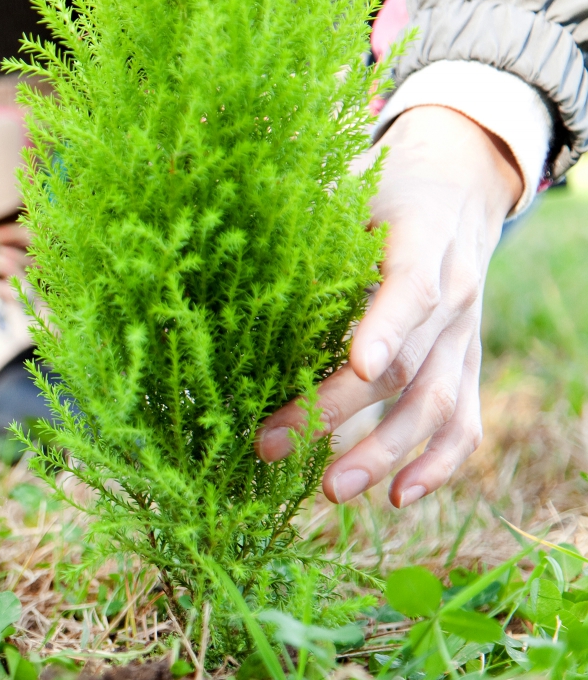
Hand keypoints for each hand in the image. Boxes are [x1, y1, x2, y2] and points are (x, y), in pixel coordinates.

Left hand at [257, 106, 523, 506]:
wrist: (456, 188)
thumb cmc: (380, 187)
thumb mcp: (344, 181)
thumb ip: (297, 206)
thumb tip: (216, 209)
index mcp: (424, 241)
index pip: (411, 289)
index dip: (385, 326)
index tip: (356, 362)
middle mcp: (456, 294)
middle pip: (404, 365)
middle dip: (339, 411)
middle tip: (274, 445)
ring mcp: (464, 338)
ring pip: (435, 406)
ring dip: (384, 453)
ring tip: (332, 491)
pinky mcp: (464, 366)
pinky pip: (462, 424)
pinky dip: (436, 466)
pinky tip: (397, 498)